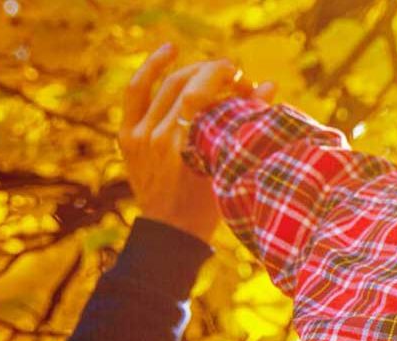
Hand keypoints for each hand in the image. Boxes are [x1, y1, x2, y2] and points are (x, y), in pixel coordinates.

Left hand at [118, 44, 274, 241]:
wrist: (171, 232)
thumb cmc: (209, 206)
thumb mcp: (230, 167)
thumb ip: (247, 125)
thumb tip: (269, 86)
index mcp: (180, 147)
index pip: (198, 94)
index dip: (220, 76)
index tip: (241, 74)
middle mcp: (154, 137)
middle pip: (182, 85)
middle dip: (211, 73)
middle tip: (234, 76)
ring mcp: (137, 135)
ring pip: (161, 84)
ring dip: (188, 69)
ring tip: (209, 65)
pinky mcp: (127, 135)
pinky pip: (136, 93)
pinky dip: (150, 70)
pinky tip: (169, 53)